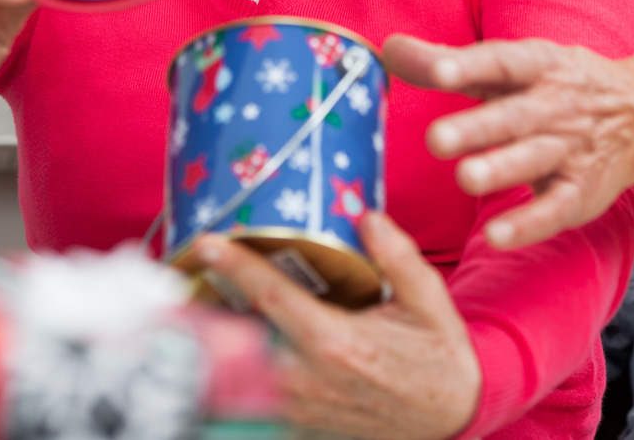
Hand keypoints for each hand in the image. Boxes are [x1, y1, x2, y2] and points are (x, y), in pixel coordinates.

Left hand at [194, 212, 479, 439]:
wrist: (452, 415)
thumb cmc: (438, 355)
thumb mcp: (428, 298)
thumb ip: (396, 255)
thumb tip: (364, 215)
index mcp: (336, 342)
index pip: (272, 298)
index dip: (235, 267)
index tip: (207, 242)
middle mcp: (309, 378)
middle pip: (238, 337)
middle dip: (206, 307)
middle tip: (181, 273)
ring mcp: (301, 406)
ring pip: (240, 369)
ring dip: (217, 337)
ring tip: (193, 303)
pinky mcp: (302, 422)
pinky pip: (256, 394)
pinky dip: (237, 368)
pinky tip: (228, 342)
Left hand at [380, 36, 633, 248]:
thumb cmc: (556, 85)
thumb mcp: (509, 65)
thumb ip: (446, 62)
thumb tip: (388, 49)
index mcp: (536, 66)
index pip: (501, 63)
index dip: (469, 66)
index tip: (439, 72)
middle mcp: (556, 105)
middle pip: (514, 116)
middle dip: (477, 128)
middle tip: (436, 139)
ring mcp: (572, 150)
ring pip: (535, 159)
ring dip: (501, 170)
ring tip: (465, 178)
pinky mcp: (581, 192)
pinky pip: (555, 208)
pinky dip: (529, 223)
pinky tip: (497, 235)